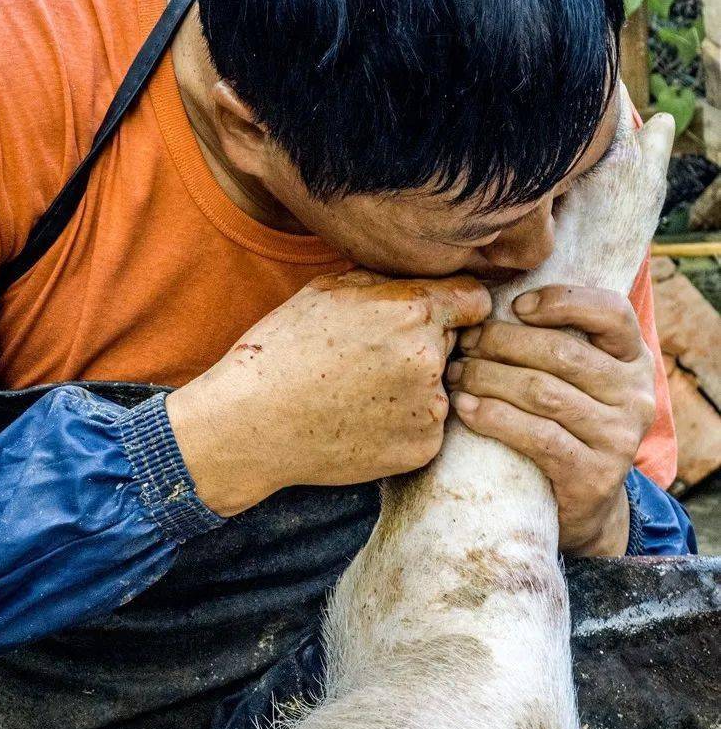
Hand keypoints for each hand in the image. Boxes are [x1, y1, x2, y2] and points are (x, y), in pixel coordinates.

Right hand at [167, 271, 490, 515]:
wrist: (253, 424)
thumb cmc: (282, 351)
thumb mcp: (328, 290)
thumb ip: (388, 283)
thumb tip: (424, 280)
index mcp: (412, 312)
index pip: (474, 299)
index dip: (455, 305)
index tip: (440, 316)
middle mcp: (430, 359)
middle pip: (453, 343)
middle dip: (426, 345)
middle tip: (372, 361)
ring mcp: (430, 409)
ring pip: (440, 387)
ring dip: (414, 387)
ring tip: (361, 394)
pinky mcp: (423, 448)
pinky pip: (427, 426)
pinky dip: (404, 424)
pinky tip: (363, 421)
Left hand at [447, 284, 656, 555]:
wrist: (585, 506)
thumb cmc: (566, 427)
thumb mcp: (576, 381)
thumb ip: (556, 342)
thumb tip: (488, 303)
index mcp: (634, 360)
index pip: (612, 312)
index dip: (562, 301)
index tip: (515, 306)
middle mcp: (634, 395)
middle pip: (562, 353)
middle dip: (502, 342)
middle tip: (464, 343)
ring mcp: (618, 437)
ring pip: (543, 393)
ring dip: (488, 378)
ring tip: (456, 375)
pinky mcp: (594, 475)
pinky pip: (538, 436)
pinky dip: (495, 417)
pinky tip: (465, 408)